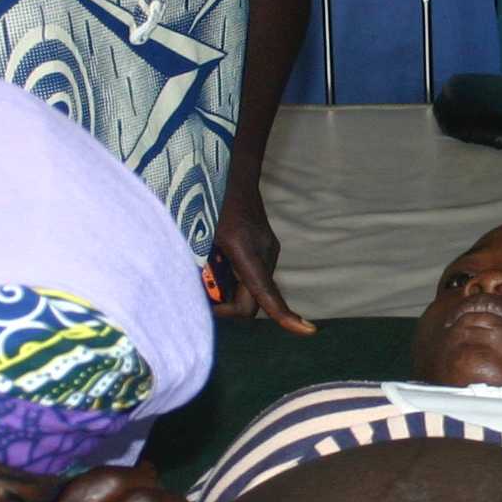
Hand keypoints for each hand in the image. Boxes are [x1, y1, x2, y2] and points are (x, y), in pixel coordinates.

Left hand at [211, 179, 312, 332]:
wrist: (231, 170)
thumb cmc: (206, 199)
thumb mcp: (194, 234)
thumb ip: (197, 265)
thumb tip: (200, 293)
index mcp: (245, 249)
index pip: (267, 293)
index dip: (286, 316)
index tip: (307, 331)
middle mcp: (264, 252)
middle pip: (255, 300)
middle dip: (228, 306)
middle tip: (201, 294)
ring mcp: (268, 249)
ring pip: (253, 287)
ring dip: (229, 291)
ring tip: (206, 271)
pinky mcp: (264, 247)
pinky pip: (253, 275)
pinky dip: (235, 279)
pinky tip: (217, 263)